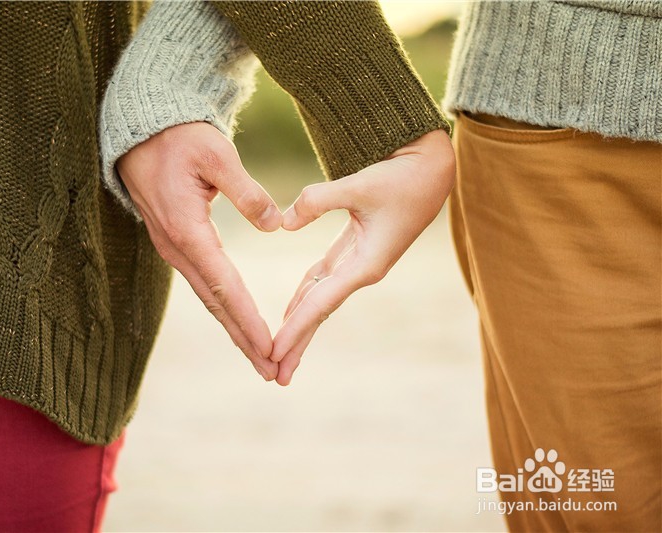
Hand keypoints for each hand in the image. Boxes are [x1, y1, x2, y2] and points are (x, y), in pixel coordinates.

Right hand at [116, 122, 282, 380]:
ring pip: (209, 298)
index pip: (224, 285)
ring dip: (234, 329)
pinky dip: (224, 308)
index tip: (270, 347)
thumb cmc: (179, 138)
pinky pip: (203, 284)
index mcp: (187, 230)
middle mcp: (177, 248)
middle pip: (216, 304)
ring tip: (260, 358)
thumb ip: (246, 191)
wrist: (140, 131)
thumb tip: (275, 225)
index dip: (248, 319)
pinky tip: (238, 322)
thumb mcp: (216, 154)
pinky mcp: (176, 243)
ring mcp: (173, 248)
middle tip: (272, 371)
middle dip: (244, 339)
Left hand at [271, 129, 455, 384]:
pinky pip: (323, 281)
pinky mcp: (355, 250)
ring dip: (299, 325)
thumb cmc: (402, 177)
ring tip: (279, 353)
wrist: (431, 169)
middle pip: (320, 313)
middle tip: (274, 375)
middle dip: (297, 343)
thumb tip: (282, 223)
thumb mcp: (360, 184)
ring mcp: (359, 263)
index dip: (295, 329)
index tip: (273, 353)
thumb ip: (317, 201)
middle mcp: (362, 271)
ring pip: (320, 300)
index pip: (321, 304)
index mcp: (366, 265)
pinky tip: (290, 312)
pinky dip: (305, 296)